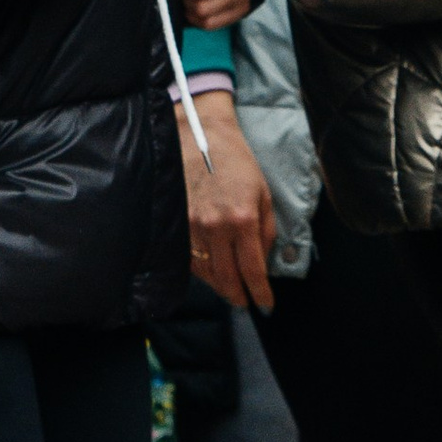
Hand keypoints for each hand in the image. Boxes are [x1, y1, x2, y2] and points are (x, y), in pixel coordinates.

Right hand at [181, 92, 275, 313]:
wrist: (200, 137)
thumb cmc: (236, 162)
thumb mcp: (263, 194)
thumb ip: (265, 232)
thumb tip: (262, 263)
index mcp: (243, 219)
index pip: (253, 270)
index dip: (261, 293)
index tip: (266, 305)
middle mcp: (215, 227)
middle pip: (227, 279)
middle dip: (239, 297)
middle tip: (247, 304)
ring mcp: (191, 226)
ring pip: (206, 273)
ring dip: (220, 286)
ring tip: (231, 289)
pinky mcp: (175, 223)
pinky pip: (188, 258)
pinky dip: (201, 270)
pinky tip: (211, 270)